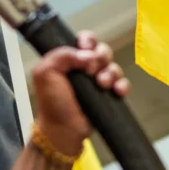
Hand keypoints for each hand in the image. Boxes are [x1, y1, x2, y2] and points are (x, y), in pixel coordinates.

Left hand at [31, 31, 129, 156]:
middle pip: (102, 50)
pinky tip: (116, 91)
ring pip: (113, 66)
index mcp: (68, 58)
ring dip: (110, 72)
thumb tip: (87, 53)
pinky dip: (122, 85)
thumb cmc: (52, 103)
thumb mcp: (45, 73)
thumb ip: (61, 55)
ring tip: (102, 84)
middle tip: (91, 70)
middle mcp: (84, 67)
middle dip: (101, 57)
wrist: (63, 130)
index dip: (88, 41)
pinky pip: (123, 83)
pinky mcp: (108, 95)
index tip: (86, 49)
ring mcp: (97, 81)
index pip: (84, 39)